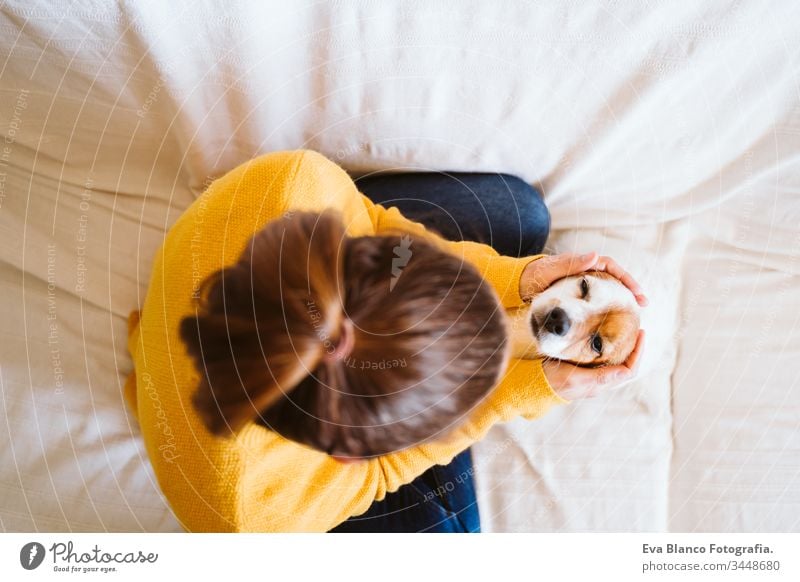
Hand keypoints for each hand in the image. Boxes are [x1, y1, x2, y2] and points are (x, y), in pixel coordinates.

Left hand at [520, 252, 647, 305]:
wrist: (520, 285)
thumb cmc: (534, 275)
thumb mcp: (552, 269)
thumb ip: (571, 263)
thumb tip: (595, 255)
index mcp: (583, 263)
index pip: (611, 267)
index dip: (626, 278)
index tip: (637, 292)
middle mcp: (586, 272)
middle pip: (614, 278)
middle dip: (630, 289)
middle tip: (643, 304)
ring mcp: (583, 284)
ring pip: (607, 290)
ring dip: (621, 299)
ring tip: (634, 313)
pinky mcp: (578, 296)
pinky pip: (597, 300)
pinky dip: (607, 307)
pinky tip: (613, 319)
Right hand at [542, 330, 644, 399]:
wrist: (535, 384)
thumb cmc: (553, 381)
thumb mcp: (576, 378)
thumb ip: (600, 376)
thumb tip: (626, 373)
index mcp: (601, 383)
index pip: (629, 370)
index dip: (639, 353)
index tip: (641, 334)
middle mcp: (600, 380)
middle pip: (627, 365)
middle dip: (635, 348)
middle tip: (637, 329)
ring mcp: (593, 375)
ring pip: (617, 362)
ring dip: (624, 347)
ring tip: (625, 330)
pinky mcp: (586, 368)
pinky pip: (605, 358)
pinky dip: (610, 346)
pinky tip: (607, 336)